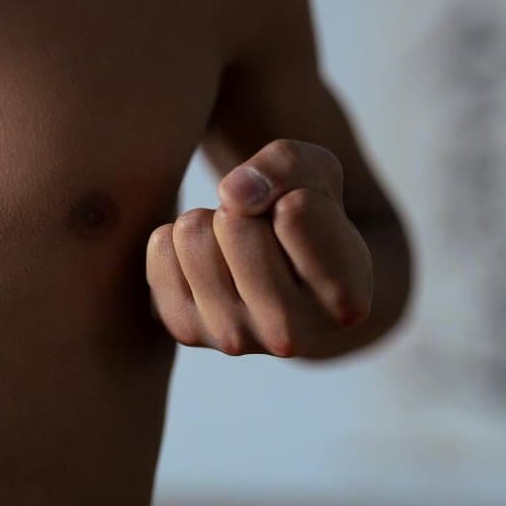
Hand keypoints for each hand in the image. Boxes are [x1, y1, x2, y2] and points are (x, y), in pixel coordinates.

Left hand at [146, 139, 373, 357]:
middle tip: (266, 231)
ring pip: (193, 233)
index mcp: (344, 301)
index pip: (294, 211)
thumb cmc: (312, 220)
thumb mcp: (319, 175)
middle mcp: (290, 336)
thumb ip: (289, 166)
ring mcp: (234, 339)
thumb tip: (232, 194)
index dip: (294, 193)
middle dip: (247, 208)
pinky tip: (214, 261)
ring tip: (240, 245)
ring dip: (212, 221)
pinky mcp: (187, 329)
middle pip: (234, 224)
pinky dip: (181, 239)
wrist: (290, 280)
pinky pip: (161, 247)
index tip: (303, 217)